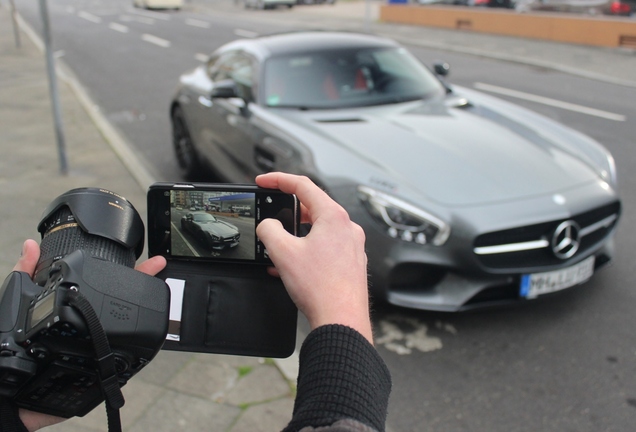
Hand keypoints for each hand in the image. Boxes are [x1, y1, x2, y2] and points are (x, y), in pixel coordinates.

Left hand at [12, 240, 166, 431]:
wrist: (8, 390)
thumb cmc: (7, 345)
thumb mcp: (14, 302)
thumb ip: (23, 274)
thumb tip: (30, 244)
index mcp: (71, 305)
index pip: (102, 282)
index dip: (121, 269)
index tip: (142, 256)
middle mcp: (87, 323)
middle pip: (121, 300)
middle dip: (142, 283)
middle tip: (157, 266)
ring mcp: (95, 343)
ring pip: (126, 324)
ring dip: (143, 309)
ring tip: (156, 291)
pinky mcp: (100, 365)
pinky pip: (124, 353)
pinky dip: (137, 342)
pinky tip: (146, 328)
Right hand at [255, 173, 372, 342]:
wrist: (341, 320)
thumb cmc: (321, 288)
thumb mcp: (283, 253)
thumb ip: (269, 230)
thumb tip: (268, 226)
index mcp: (334, 217)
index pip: (303, 185)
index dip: (278, 180)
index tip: (264, 181)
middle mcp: (348, 228)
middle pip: (313, 208)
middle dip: (288, 213)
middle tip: (271, 218)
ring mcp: (352, 246)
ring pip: (319, 230)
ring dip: (296, 236)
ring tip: (278, 250)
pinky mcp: (352, 263)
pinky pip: (326, 248)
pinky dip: (307, 251)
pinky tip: (292, 268)